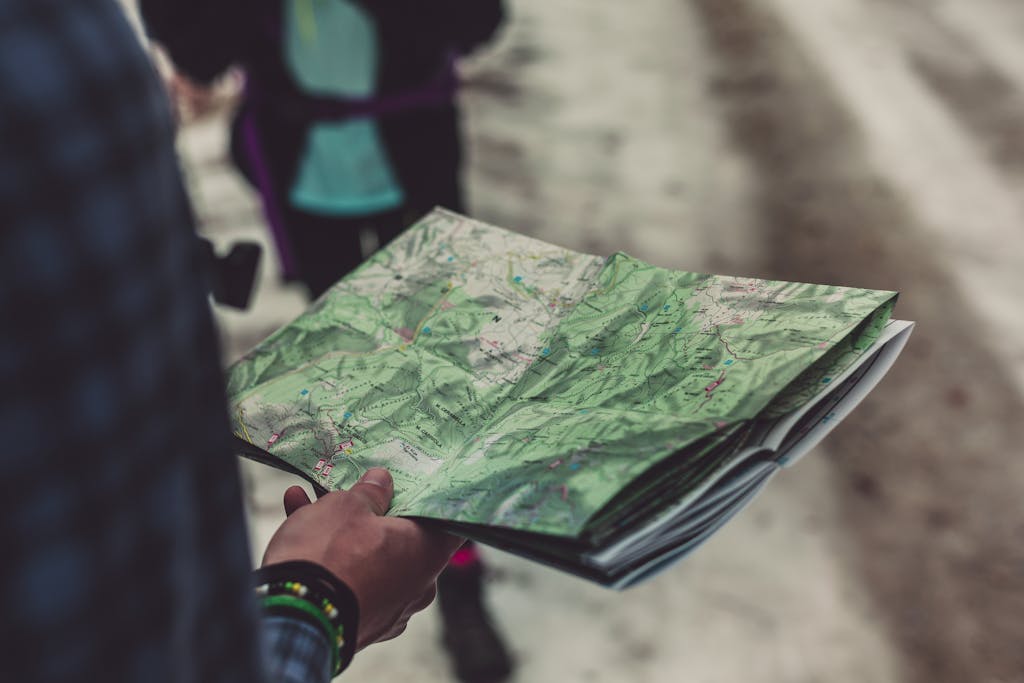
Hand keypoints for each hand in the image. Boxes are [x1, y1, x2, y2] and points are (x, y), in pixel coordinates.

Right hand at [262, 468, 463, 647]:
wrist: (292, 619)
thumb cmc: (331, 554)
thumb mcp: (348, 506)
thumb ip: (370, 492)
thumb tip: (382, 482)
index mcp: (428, 554)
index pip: (447, 522)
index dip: (432, 499)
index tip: (418, 482)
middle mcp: (417, 587)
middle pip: (398, 537)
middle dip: (370, 512)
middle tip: (350, 489)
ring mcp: (387, 611)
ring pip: (367, 557)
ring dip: (338, 529)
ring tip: (306, 498)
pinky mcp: (356, 623)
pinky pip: (348, 580)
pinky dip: (328, 556)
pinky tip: (296, 521)